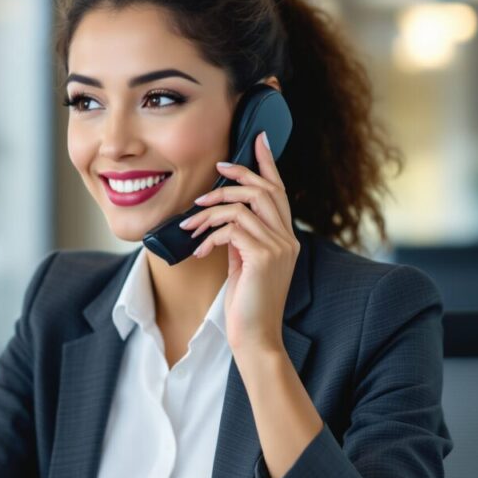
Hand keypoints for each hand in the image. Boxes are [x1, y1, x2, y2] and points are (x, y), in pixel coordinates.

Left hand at [178, 131, 298, 356]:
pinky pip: (232, 228)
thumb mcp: (244, 265)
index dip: (268, 163)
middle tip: (211, 178)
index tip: (259, 139)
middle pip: (264, 189)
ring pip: (242, 205)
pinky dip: (209, 235)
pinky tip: (198, 251)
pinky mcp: (263, 255)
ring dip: (209, 211)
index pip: (279, 191)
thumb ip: (242, 240)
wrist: (255, 338)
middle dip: (235, 177)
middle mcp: (287, 239)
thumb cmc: (246, 306)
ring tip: (190, 226)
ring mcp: (278, 246)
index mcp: (285, 239)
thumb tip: (224, 220)